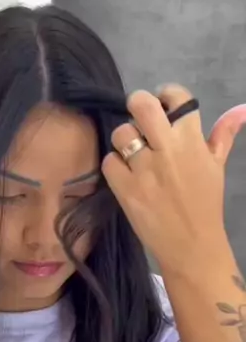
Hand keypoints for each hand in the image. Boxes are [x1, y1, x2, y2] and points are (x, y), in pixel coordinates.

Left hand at [101, 84, 245, 273]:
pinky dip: (114, 165)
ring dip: (124, 139)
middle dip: (137, 104)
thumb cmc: (205, 204)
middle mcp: (166, 150)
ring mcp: (143, 169)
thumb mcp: (216, 166)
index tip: (164, 107)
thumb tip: (241, 108)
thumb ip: (223, 135)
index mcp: (191, 140)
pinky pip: (109, 161)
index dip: (166, 96)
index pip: (175, 96)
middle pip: (141, 104)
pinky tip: (125, 175)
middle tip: (140, 119)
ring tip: (132, 153)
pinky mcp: (125, 189)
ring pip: (121, 132)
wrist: (191, 245)